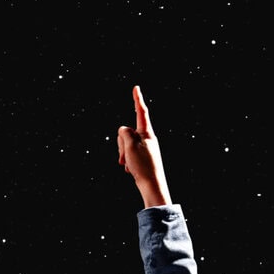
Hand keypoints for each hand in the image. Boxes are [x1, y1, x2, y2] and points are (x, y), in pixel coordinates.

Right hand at [116, 85, 172, 207]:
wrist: (152, 186)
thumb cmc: (143, 166)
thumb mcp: (131, 146)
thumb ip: (125, 132)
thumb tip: (124, 129)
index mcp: (147, 133)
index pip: (141, 112)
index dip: (137, 99)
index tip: (136, 88)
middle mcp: (147, 138)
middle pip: (126, 131)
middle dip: (121, 143)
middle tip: (126, 157)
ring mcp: (144, 147)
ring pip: (125, 143)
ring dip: (122, 153)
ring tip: (128, 164)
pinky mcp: (142, 156)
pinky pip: (128, 152)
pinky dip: (126, 159)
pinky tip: (130, 169)